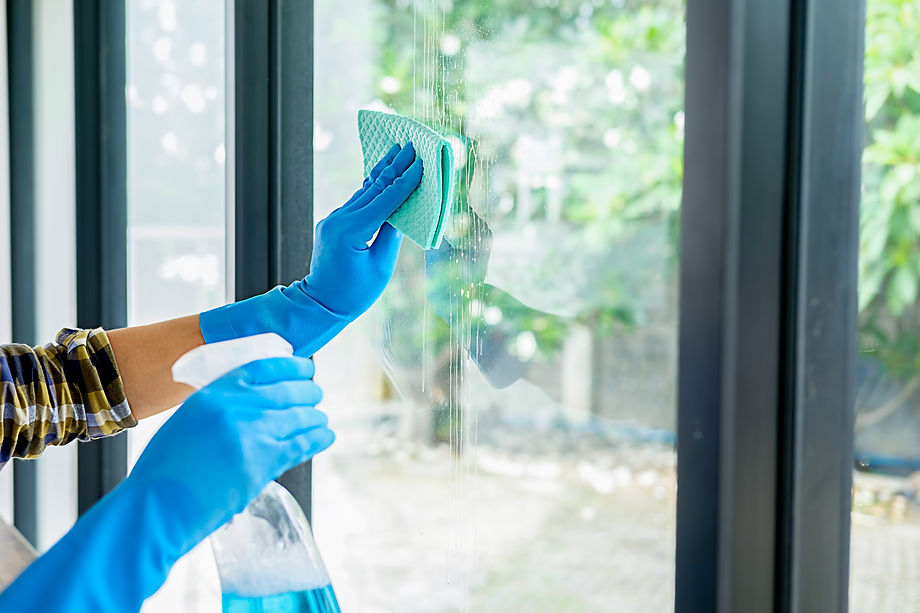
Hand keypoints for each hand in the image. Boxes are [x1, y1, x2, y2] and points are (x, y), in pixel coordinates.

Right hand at [0, 357, 332, 612]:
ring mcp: (252, 435)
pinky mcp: (263, 464)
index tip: (303, 368)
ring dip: (315, 417)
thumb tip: (253, 403)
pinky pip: (302, 444)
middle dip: (308, 391)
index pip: (263, 367)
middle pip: (288, 390)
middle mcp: (235, 408)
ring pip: (300, 417)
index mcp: (213, 393)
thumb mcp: (187, 422)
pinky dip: (318, 438)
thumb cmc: (164, 472)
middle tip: (315, 394)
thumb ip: (219, 408)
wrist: (154, 510)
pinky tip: (325, 436)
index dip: (290, 366)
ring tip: (321, 419)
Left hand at [199, 143, 422, 355]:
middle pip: (372, 188)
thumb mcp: (381, 266)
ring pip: (363, 191)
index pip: (385, 200)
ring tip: (397, 151)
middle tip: (410, 145)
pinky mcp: (332, 224)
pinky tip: (381, 174)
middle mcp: (338, 219)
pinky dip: (371, 187)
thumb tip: (403, 211)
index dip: (405, 181)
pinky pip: (356, 201)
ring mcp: (333, 220)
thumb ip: (392, 235)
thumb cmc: (354, 294)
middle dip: (394, 166)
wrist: (319, 305)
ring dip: (382, 171)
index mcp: (352, 231)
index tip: (420, 162)